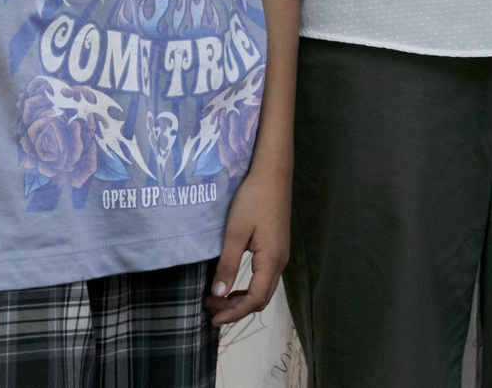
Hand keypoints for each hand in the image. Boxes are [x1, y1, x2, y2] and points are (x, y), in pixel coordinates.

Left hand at [204, 164, 288, 325]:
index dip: (233, 313)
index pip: (254, 299)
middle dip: (236, 309)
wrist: (273, 174)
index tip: (212, 318)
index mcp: (272, 260)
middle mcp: (281, 261)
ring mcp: (281, 254)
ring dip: (241, 298)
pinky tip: (233, 284)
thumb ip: (227, 265)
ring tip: (217, 298)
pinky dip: (248, 287)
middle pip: (261, 298)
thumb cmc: (253, 200)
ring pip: (264, 289)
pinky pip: (265, 278)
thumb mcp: (235, 233)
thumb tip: (219, 295)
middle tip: (210, 309)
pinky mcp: (278, 247)